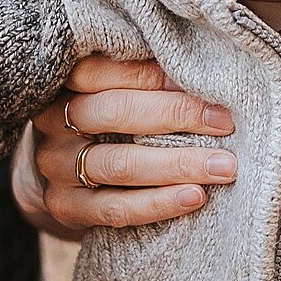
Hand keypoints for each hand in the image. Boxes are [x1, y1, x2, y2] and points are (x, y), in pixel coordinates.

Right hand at [13, 58, 235, 235]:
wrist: (69, 174)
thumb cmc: (111, 119)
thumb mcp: (119, 90)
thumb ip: (152, 80)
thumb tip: (209, 75)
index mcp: (64, 81)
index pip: (103, 71)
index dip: (155, 76)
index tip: (207, 86)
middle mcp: (53, 121)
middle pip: (114, 113)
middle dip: (177, 116)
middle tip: (226, 124)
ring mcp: (55, 165)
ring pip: (119, 165)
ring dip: (177, 165)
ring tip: (222, 167)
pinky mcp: (64, 205)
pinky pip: (115, 208)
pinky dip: (159, 203)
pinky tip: (195, 198)